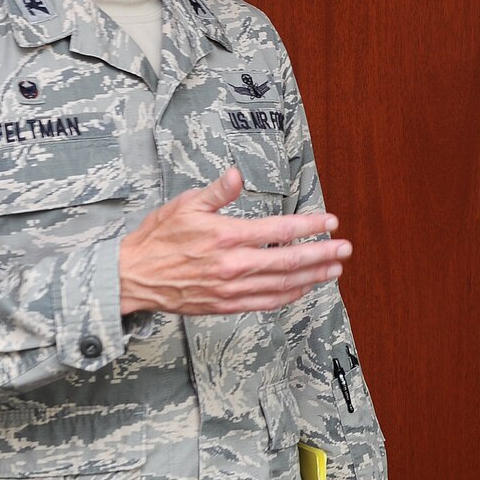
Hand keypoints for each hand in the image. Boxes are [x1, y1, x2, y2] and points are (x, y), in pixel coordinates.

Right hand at [119, 168, 348, 315]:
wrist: (133, 278)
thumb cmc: (158, 239)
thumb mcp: (185, 205)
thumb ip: (217, 192)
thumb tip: (236, 174)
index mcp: (226, 236)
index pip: (279, 231)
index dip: (309, 227)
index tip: (330, 223)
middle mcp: (233, 265)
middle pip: (289, 261)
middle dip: (322, 254)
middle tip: (346, 249)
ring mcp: (232, 288)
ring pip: (283, 284)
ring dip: (313, 277)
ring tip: (335, 269)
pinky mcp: (227, 304)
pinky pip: (267, 302)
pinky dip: (291, 295)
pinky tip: (306, 288)